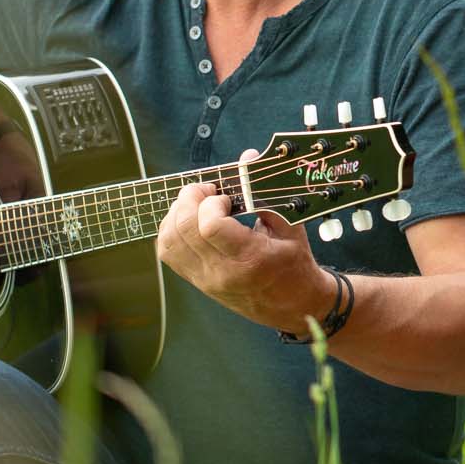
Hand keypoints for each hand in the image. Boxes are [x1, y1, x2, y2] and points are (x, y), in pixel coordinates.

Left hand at [155, 152, 331, 332]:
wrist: (294, 306)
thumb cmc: (295, 264)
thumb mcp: (291, 227)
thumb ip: (266, 192)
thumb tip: (248, 158)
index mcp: (250, 258)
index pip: (210, 226)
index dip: (211, 203)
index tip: (226, 196)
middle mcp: (222, 272)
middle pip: (183, 230)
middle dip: (189, 199)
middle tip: (207, 190)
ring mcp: (206, 280)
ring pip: (169, 241)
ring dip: (177, 213)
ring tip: (197, 204)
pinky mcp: (198, 282)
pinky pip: (169, 253)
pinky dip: (172, 230)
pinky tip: (191, 221)